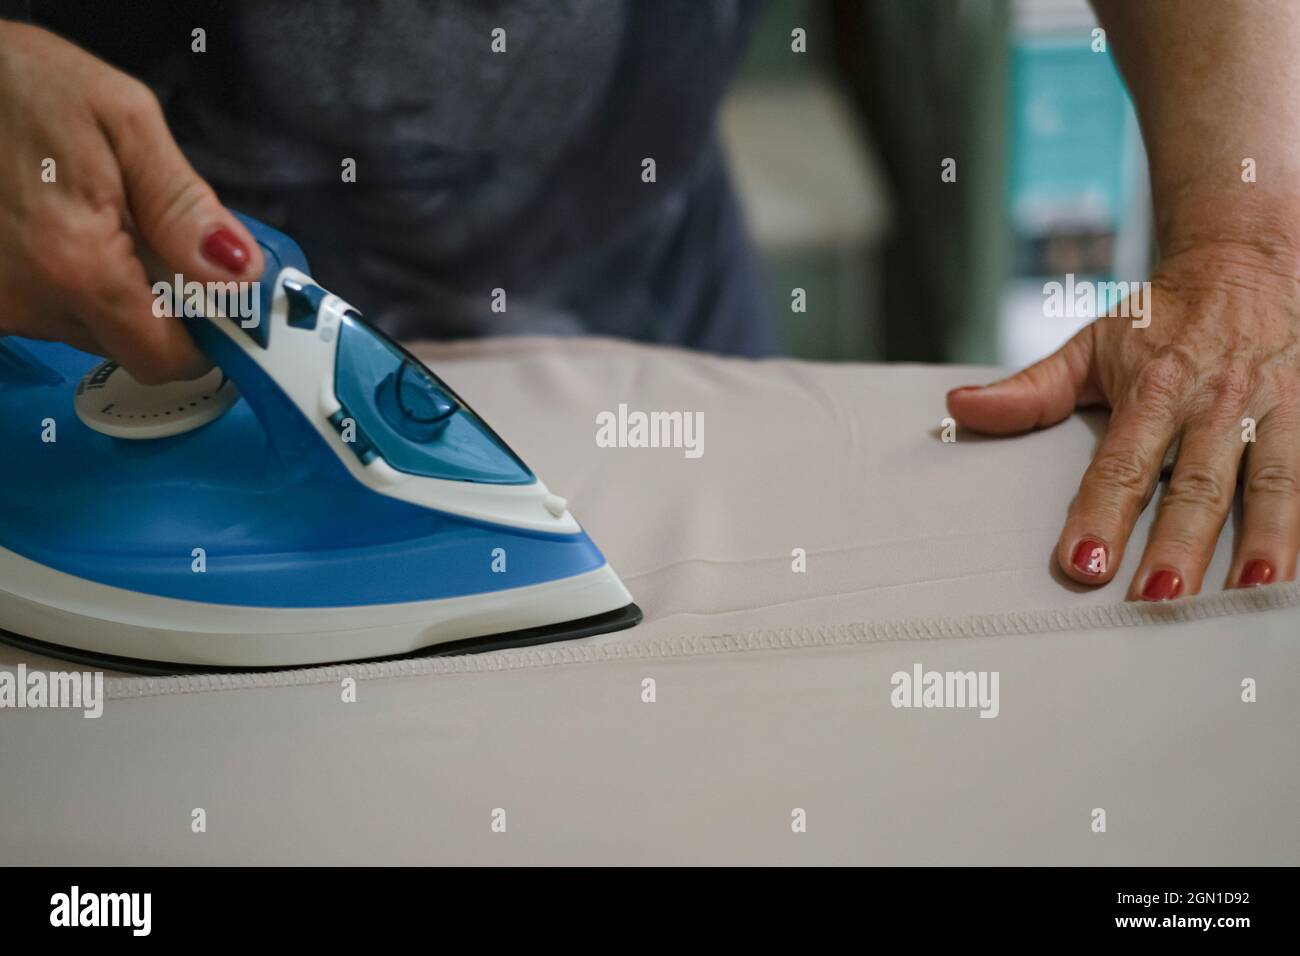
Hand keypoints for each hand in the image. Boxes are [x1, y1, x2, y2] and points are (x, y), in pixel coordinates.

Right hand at [0, 21, 262, 382]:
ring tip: (102, 217)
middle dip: (163, 305)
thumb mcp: (123, 120)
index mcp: (77, 268)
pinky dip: (73, 279)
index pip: (165, 359)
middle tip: (160, 236)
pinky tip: (64, 225)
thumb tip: (241, 275)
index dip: (206, 338)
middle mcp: (29, 303)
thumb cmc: (20, 83)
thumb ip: (183, 207)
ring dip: (115, 288)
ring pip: (91, 328)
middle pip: (130, 345)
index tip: (224, 299)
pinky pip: (51, 308)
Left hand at [947, 240, 1299, 599]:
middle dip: (1179, 545)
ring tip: (1247, 593)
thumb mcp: (1090, 346)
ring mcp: (1273, 409)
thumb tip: (960, 409)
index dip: (1101, 514)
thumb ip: (1029, 391)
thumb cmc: (1159, 318)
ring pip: (1273, 482)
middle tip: (1156, 598)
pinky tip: (1292, 573)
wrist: (1241, 263)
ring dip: (1263, 541)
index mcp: (1155, 386)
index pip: (1122, 463)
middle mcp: (1216, 401)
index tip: (1083, 562)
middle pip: (1197, 484)